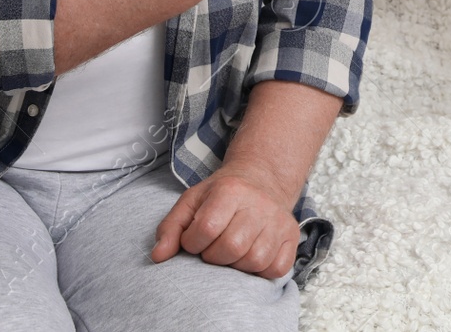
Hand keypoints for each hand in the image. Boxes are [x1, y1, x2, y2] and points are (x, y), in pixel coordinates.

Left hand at [151, 168, 299, 278]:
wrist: (261, 179)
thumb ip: (171, 227)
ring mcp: (278, 221)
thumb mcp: (192, 201)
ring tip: (231, 251)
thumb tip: (159, 256)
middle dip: (213, 256)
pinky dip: (260, 270)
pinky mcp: (292, 236)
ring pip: (254, 261)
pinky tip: (251, 256)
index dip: (192, 242)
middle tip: (213, 247)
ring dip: (236, 264)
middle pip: (231, 248)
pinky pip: (276, 269)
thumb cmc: (221, 194)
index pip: (205, 229)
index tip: (194, 239)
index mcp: (231, 190)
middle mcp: (259, 203)